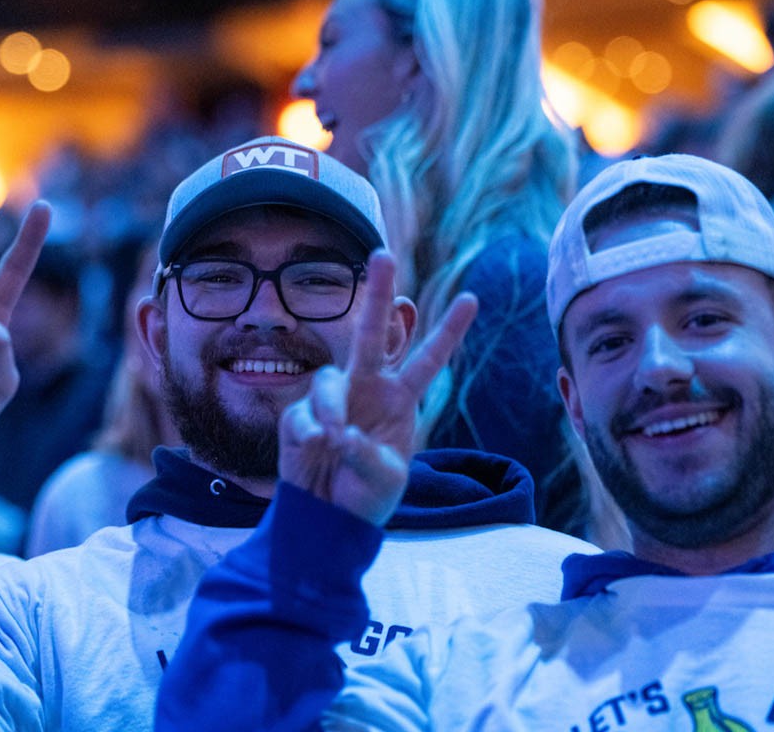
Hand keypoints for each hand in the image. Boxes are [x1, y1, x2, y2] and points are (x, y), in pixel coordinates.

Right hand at [279, 250, 476, 525]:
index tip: (472, 298)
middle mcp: (368, 390)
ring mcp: (333, 401)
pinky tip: (316, 450)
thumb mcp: (386, 482)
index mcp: (400, 400)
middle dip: (377, 295)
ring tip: (334, 439)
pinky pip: (303, 415)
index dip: (448, 331)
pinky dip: (310, 434)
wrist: (329, 520)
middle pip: (373, 334)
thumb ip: (369, 456)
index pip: (428, 360)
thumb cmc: (366, 497)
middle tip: (382, 253)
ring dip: (331, 407)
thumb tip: (341, 433)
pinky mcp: (301, 419)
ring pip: (329, 378)